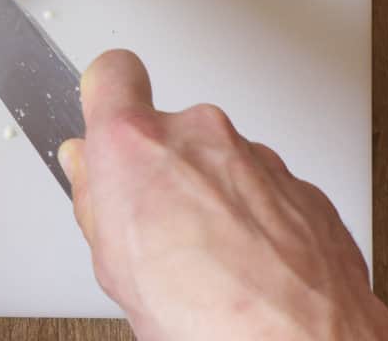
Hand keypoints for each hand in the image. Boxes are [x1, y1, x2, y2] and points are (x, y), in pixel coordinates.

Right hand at [58, 50, 387, 340]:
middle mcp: (198, 134)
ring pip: (219, 161)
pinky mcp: (301, 186)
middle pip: (167, 130)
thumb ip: (93, 196)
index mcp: (135, 142)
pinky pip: (262, 189)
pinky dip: (253, 219)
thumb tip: (85, 169)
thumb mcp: (109, 259)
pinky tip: (246, 265)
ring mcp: (255, 157)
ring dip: (210, 195)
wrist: (295, 339)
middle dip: (161, 167)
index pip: (111, 73)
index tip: (105, 111)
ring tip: (208, 259)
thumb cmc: (205, 310)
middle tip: (155, 224)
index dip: (106, 92)